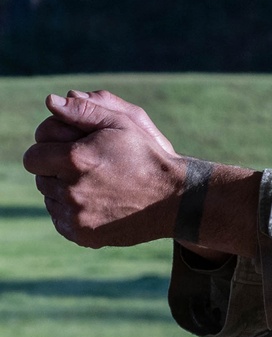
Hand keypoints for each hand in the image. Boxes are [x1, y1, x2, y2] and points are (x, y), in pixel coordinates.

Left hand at [23, 89, 185, 247]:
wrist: (174, 199)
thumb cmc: (147, 156)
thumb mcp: (122, 123)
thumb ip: (82, 110)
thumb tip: (50, 101)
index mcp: (75, 160)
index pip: (33, 157)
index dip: (47, 151)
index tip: (65, 152)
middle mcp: (72, 191)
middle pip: (40, 179)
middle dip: (55, 171)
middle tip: (83, 169)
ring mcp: (77, 217)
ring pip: (50, 201)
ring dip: (63, 193)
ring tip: (92, 186)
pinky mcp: (85, 236)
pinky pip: (62, 222)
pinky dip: (72, 213)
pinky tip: (94, 204)